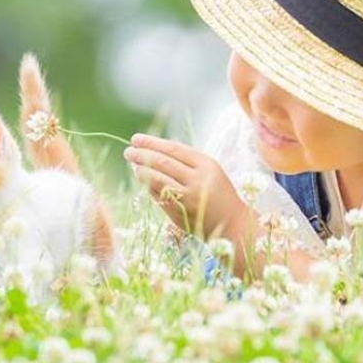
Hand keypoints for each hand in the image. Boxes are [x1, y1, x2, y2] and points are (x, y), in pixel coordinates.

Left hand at [124, 133, 246, 237]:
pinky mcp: (180, 213)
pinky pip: (159, 196)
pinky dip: (148, 186)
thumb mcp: (209, 170)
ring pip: (158, 180)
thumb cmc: (218, 192)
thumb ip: (185, 161)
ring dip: (142, 171)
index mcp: (206, 164)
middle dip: (142, 155)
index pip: (173, 149)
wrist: (233, 223)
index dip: (152, 142)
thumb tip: (152, 150)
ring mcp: (188, 198)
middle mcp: (198, 180)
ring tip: (133, 164)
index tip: (136, 139)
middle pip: (163, 163)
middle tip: (128, 151)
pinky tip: (142, 179)